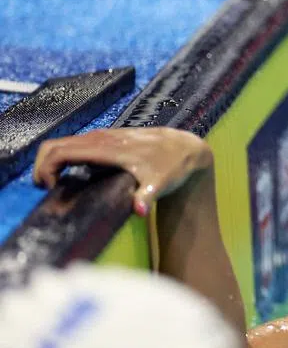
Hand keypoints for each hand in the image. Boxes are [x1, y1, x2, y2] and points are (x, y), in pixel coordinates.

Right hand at [33, 127, 213, 216]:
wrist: (184, 148)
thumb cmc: (172, 166)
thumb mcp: (162, 183)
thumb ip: (147, 196)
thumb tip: (140, 211)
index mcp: (107, 148)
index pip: (61, 151)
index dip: (46, 169)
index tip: (50, 188)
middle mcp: (101, 138)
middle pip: (55, 145)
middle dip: (42, 167)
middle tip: (46, 189)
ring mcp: (102, 136)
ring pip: (63, 143)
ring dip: (51, 163)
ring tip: (54, 185)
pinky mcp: (105, 138)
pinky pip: (74, 144)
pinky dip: (62, 158)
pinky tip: (69, 176)